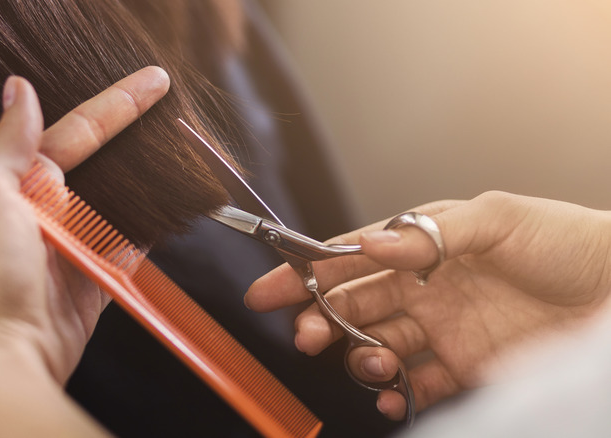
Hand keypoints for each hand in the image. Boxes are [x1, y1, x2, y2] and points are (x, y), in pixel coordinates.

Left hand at [0, 67, 168, 436]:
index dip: (117, 105)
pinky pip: (130, 248)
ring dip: (147, 184)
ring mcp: (72, 247)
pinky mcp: (95, 281)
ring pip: (119, 204)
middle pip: (102, 164)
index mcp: (15, 183)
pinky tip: (172, 211)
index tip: (153, 83)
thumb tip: (18, 90)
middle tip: (174, 113)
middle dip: (136, 139)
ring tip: (181, 158)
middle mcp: (44, 212)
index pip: (76, 132)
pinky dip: (151, 231)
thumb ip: (9, 142)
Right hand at [245, 191, 610, 420]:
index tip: (269, 289)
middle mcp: (426, 286)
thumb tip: (369, 246)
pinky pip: (416, 386)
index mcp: (424, 244)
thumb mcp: (499, 219)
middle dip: (321, 319)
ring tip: (369, 361)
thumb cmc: (567, 242)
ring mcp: (443, 328)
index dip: (307, 272)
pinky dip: (396, 396)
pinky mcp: (464, 366)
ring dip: (359, 356)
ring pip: (377, 345)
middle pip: (354, 304)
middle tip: (306, 336)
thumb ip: (428, 234)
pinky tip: (391, 398)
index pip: (352, 257)